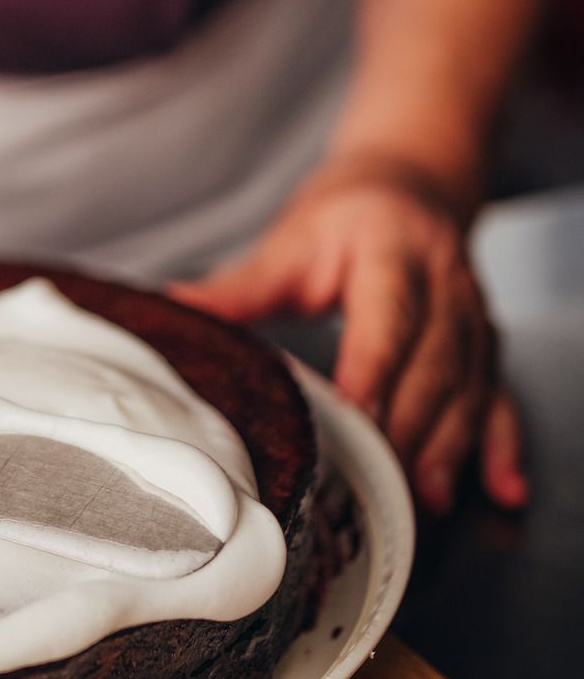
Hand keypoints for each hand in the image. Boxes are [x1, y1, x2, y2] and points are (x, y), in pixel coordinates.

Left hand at [169, 158, 525, 515]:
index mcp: (392, 249)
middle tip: (386, 482)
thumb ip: (240, 286)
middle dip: (413, 425)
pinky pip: (500, 397)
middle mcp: (445, 282)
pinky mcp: (486, 344)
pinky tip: (504, 488)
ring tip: (428, 496)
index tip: (357, 415)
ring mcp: (474, 315)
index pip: (388, 315)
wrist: (409, 183)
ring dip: (453, 445)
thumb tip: (174, 310)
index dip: (376, 367)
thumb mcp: (292, 241)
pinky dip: (502, 445)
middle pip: (436, 360)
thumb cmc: (346, 216)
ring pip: (471, 385)